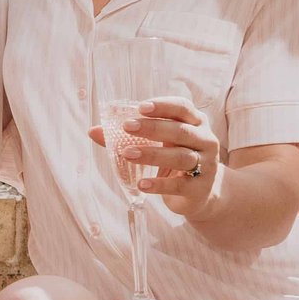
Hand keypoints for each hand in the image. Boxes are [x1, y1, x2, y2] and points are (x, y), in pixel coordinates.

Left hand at [88, 97, 220, 215]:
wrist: (203, 194)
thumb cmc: (175, 160)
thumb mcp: (158, 144)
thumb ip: (128, 137)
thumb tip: (92, 130)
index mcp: (196, 123)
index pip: (183, 107)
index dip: (163, 105)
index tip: (141, 107)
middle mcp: (205, 140)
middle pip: (180, 131)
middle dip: (153, 128)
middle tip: (127, 127)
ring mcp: (206, 165)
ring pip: (180, 157)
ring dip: (152, 154)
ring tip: (127, 154)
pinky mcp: (199, 188)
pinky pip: (178, 185)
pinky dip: (159, 184)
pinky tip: (141, 184)